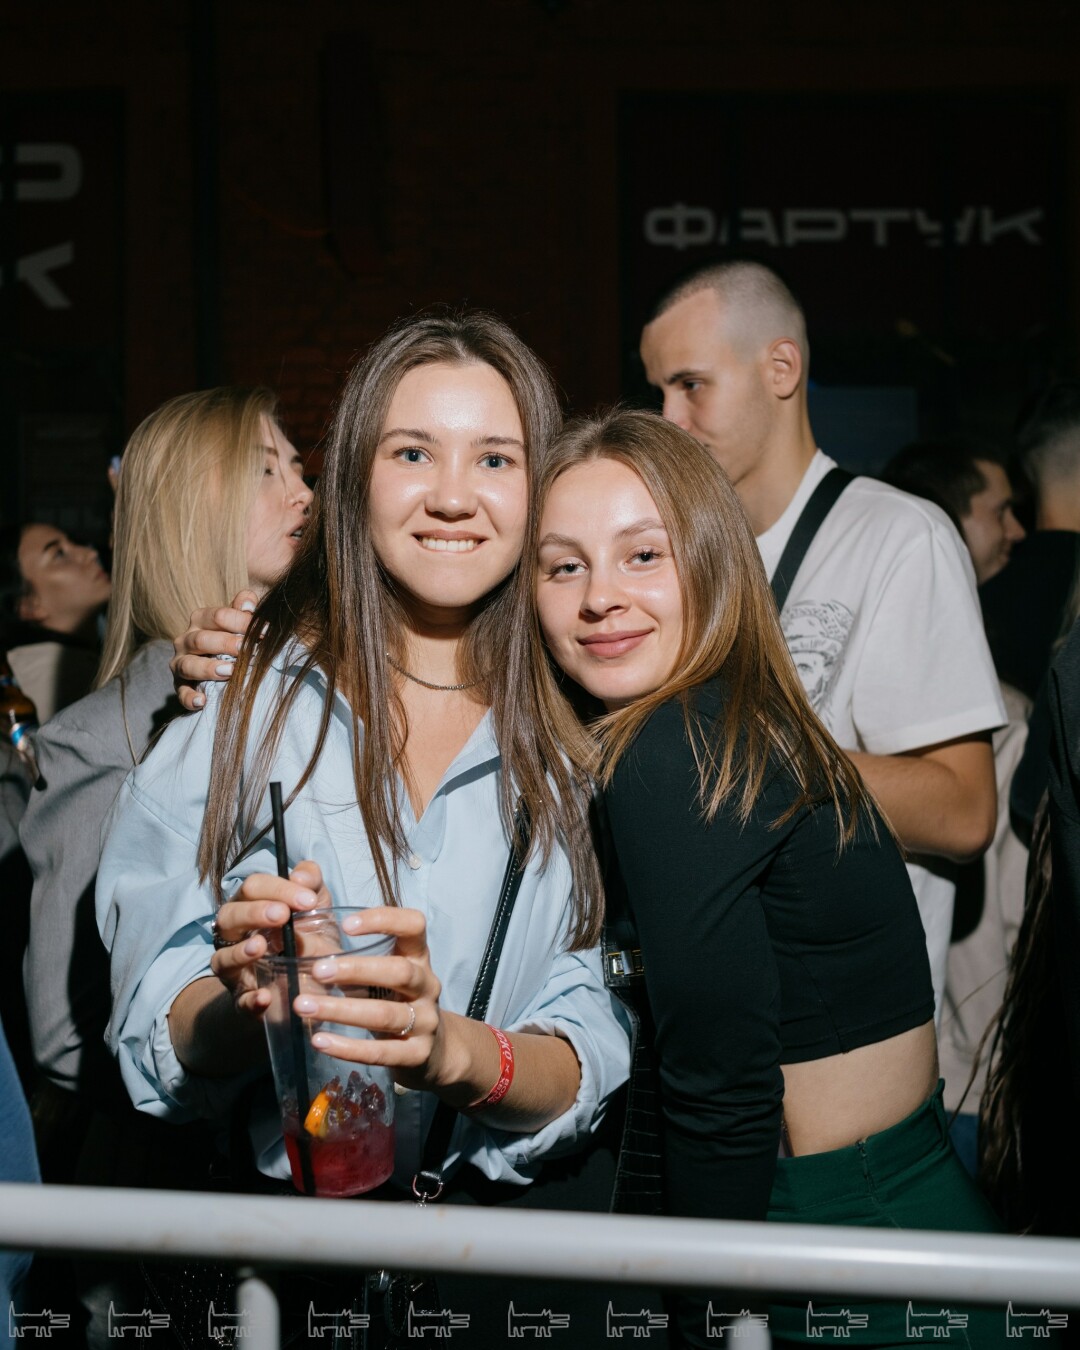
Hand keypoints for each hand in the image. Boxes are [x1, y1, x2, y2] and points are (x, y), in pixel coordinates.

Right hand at [171, 588, 258, 710]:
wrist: (219, 664)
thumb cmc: (232, 638)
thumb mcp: (239, 621)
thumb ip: (244, 608)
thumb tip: (249, 603)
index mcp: (200, 620)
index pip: (218, 616)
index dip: (242, 622)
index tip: (266, 631)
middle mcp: (185, 640)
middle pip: (201, 639)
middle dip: (225, 644)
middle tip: (247, 650)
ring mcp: (180, 663)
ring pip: (188, 665)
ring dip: (208, 669)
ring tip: (229, 672)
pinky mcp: (180, 685)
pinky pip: (181, 692)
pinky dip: (189, 697)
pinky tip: (202, 701)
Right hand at [209, 860, 328, 1018]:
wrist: (313, 986)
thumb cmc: (309, 938)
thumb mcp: (317, 909)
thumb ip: (312, 884)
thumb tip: (300, 875)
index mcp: (251, 906)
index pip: (254, 887)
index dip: (278, 889)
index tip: (307, 900)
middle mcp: (235, 936)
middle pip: (229, 916)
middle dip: (254, 912)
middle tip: (283, 915)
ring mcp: (236, 970)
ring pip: (223, 958)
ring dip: (240, 951)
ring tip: (261, 947)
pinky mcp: (245, 1001)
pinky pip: (240, 1001)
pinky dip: (250, 999)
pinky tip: (264, 996)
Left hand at [298, 907, 451, 1093]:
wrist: (432, 1051)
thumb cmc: (393, 1001)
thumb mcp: (382, 975)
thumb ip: (351, 960)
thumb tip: (296, 942)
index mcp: (418, 957)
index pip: (414, 925)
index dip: (384, 919)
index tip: (346, 925)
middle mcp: (427, 985)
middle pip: (399, 971)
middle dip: (357, 970)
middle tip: (317, 971)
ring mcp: (426, 1021)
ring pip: (386, 1014)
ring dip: (342, 1011)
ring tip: (304, 1007)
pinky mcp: (417, 1054)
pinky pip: (381, 1052)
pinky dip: (348, 1047)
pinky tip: (320, 1041)